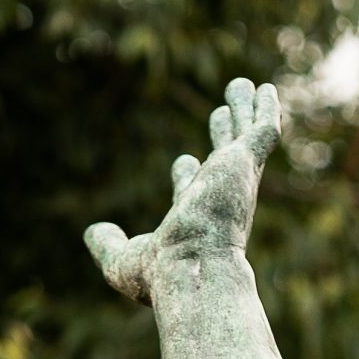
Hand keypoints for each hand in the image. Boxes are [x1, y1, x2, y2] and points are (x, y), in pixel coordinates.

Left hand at [85, 76, 280, 305]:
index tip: (184, 161)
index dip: (187, 176)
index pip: (193, 191)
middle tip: (220, 113)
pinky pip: (263, 131)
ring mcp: (235, 182)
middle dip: (222, 137)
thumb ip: (107, 244)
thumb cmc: (161, 275)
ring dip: (244, 112)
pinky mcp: (245, 165)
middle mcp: (219, 199)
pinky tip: (266, 89)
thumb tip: (92, 232)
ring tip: (242, 84)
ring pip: (244, 138)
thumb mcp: (122, 260)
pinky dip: (266, 110)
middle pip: (222, 160)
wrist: (193, 269)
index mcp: (194, 221)